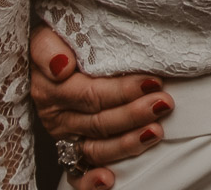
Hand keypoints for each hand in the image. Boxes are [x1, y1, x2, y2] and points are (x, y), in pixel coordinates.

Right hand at [29, 24, 173, 188]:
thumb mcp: (46, 36)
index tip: (152, 81)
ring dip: (126, 144)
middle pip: (99, 121)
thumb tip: (61, 66)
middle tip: (164, 103)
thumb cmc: (58, 41)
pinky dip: (90, 181)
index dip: (122, 91)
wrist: (51, 54)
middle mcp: (57, 116)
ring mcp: (65, 136)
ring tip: (156, 132)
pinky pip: (76, 174)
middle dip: (134, 114)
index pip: (90, 95)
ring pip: (96, 148)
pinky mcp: (69, 150)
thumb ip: (47, 48)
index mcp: (52, 89)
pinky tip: (110, 180)